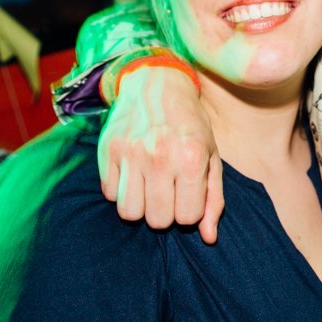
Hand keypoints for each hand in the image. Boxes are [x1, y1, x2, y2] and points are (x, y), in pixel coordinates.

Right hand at [97, 65, 222, 243]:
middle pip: (157, 221)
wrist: (157, 84)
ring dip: (141, 206)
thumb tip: (209, 237)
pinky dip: (121, 190)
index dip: (189, 211)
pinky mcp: (107, 151)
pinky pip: (110, 194)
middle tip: (168, 191)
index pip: (187, 218)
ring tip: (149, 187)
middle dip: (165, 212)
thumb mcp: (212, 156)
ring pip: (129, 213)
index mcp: (192, 157)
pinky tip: (133, 173)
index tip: (188, 194)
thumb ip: (214, 198)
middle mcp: (160, 156)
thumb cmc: (190, 125)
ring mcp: (130, 153)